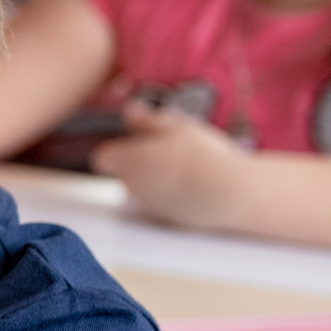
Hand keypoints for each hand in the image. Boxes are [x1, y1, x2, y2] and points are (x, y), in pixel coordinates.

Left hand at [90, 101, 249, 229]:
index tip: (139, 142)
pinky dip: (171, 195)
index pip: (103, 157)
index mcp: (127, 161)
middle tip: (170, 152)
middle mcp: (130, 186)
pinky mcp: (165, 219)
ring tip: (188, 168)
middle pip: (123, 173)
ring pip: (142, 189)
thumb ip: (148, 120)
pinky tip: (195, 186)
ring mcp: (146, 205)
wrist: (227, 194)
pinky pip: (161, 204)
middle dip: (140, 163)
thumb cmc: (201, 156)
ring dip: (157, 179)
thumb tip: (129, 111)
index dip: (119, 149)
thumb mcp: (177, 127)